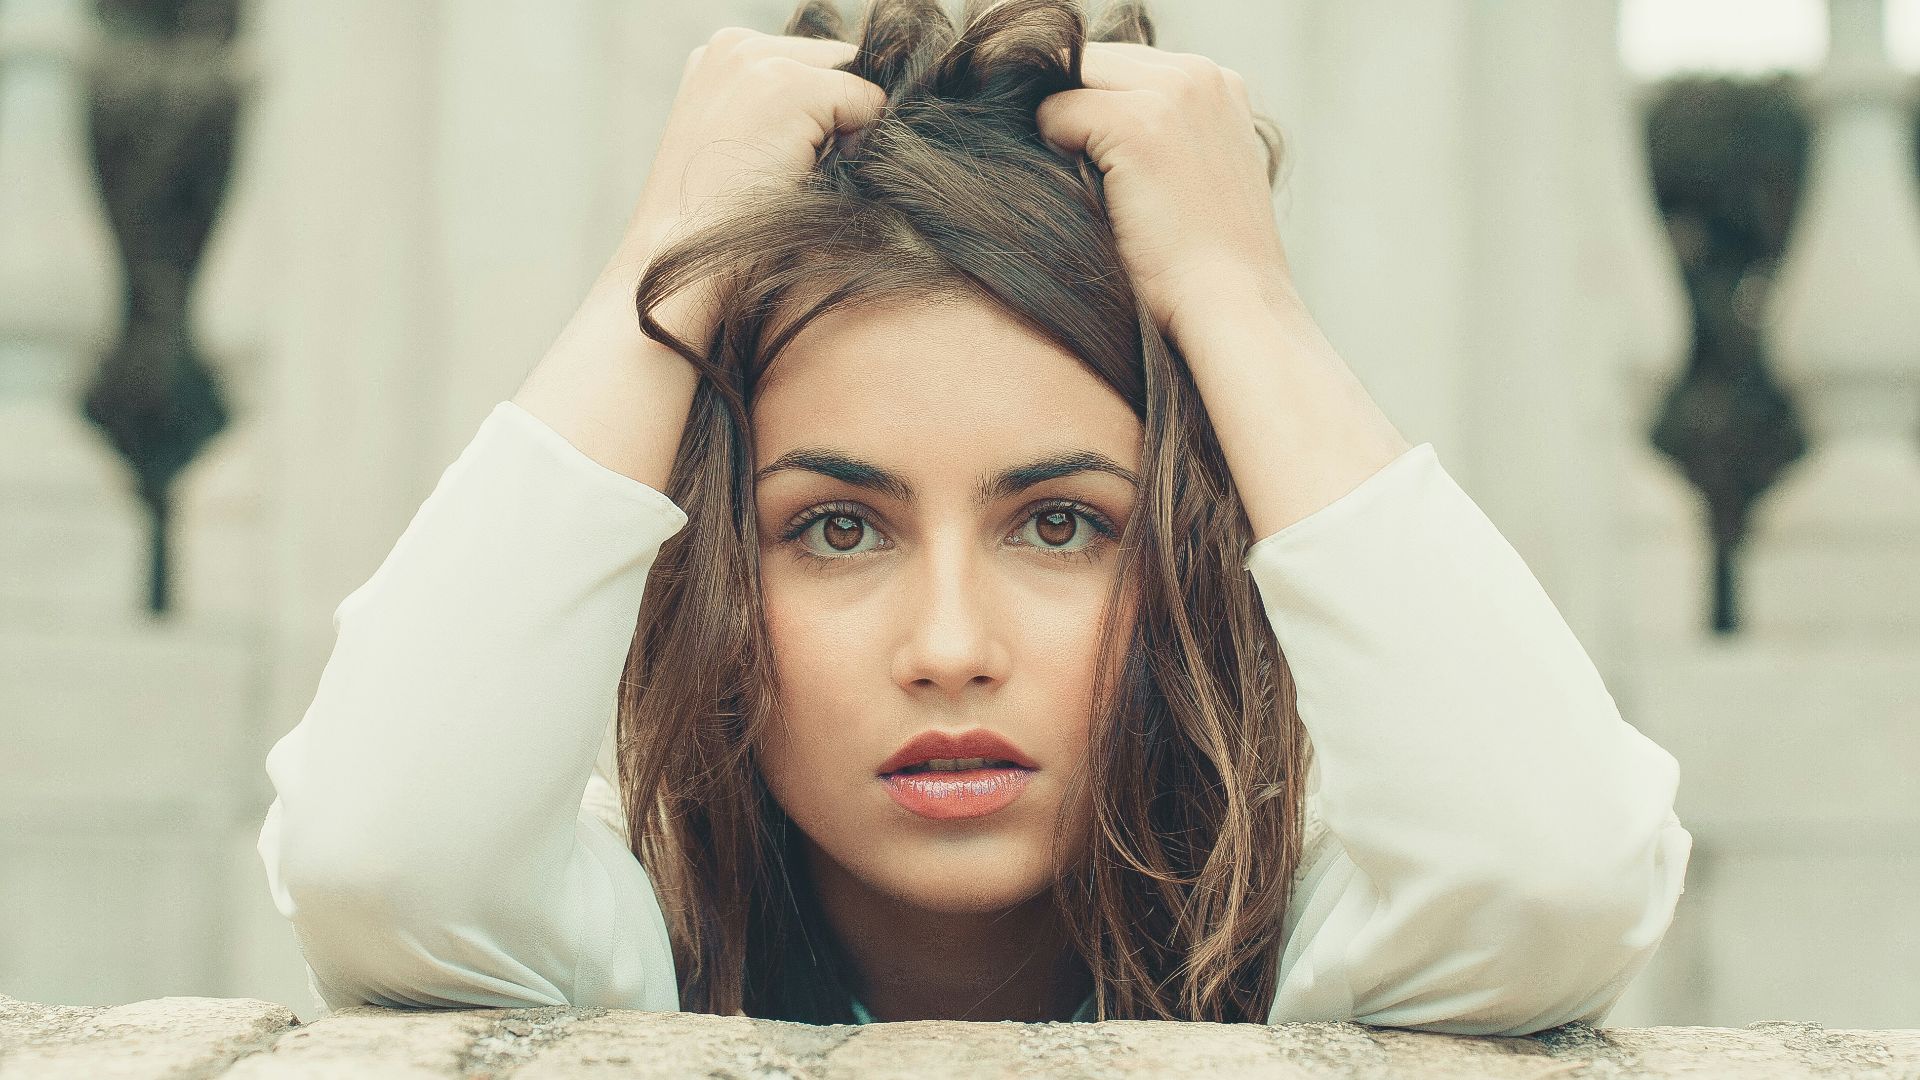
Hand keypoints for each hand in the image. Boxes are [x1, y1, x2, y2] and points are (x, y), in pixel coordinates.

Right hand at [603, 27, 885, 346]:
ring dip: (842, 131)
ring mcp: (759, 60)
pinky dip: (855, 144)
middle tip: (788, 168)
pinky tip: (803, 173)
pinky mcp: (789, 85)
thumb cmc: (716, 220)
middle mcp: (734, 44)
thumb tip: (852, 113)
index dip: (818, 114)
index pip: (812, 61)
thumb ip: (781, 110)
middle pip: (838, 64)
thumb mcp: (741, 145)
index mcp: (718, 55)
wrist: (682, 252)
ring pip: (853, 83)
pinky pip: (867, 103)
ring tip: (790, 171)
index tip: (783, 158)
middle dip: (835, 115)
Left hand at [1036, 42, 1289, 346]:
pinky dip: (1054, 151)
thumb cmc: (1206, 263)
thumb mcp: (1199, 175)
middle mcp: (1199, 74)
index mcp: (1219, 82)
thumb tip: (1076, 118)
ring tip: (1088, 189)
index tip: (1092, 160)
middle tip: (1078, 176)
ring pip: (1071, 81)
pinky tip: (1088, 197)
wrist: (1232, 308)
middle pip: (1092, 62)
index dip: (1093, 108)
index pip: (1121, 64)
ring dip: (1063, 131)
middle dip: (1072, 109)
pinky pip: (1055, 112)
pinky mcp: (1138, 124)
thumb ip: (1161, 133)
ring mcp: (1171, 93)